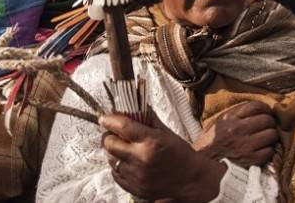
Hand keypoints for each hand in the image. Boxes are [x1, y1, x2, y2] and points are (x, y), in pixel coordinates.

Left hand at [100, 109, 225, 202]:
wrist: (190, 180)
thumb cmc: (180, 153)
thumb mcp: (166, 132)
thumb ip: (148, 119)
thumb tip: (135, 106)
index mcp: (150, 141)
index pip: (122, 127)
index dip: (110, 120)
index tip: (104, 118)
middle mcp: (140, 159)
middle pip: (110, 144)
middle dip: (109, 135)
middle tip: (113, 132)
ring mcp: (135, 176)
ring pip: (111, 160)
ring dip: (113, 151)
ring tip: (122, 147)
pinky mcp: (134, 189)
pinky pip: (116, 174)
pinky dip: (117, 166)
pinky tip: (126, 161)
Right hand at [193, 100, 278, 166]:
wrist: (205, 163)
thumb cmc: (214, 142)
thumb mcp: (222, 122)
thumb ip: (238, 112)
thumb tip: (257, 107)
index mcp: (232, 119)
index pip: (256, 106)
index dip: (265, 108)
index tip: (266, 112)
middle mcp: (239, 131)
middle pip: (267, 120)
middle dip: (270, 122)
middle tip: (267, 126)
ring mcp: (246, 147)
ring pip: (272, 135)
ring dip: (271, 136)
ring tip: (266, 138)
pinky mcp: (251, 161)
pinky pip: (269, 152)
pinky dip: (268, 150)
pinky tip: (263, 150)